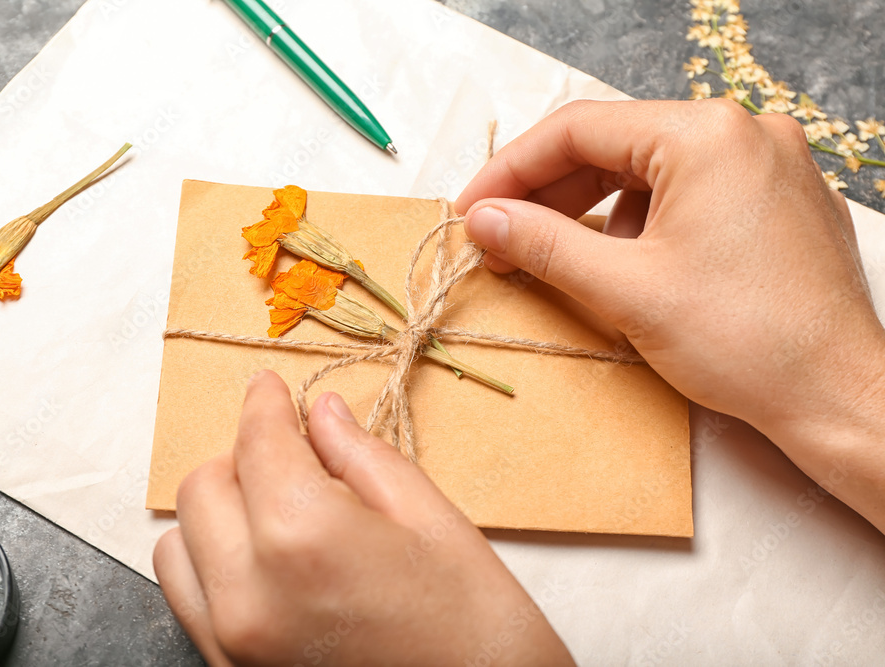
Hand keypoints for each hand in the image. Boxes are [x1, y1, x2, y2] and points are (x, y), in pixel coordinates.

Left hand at [153, 371, 572, 665]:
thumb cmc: (476, 626)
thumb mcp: (431, 521)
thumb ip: (360, 458)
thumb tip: (320, 414)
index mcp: (302, 537)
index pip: (257, 442)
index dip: (264, 403)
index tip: (269, 387)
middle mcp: (248, 593)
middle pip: (204, 486)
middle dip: (244, 457)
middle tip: (292, 452)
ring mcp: (230, 641)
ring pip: (179, 542)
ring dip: (219, 511)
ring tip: (277, 508)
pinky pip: (188, 597)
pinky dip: (212, 561)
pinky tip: (265, 556)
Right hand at [456, 99, 884, 531]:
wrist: (838, 397)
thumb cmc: (746, 342)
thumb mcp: (625, 290)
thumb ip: (543, 243)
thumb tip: (484, 219)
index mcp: (705, 135)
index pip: (578, 130)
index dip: (511, 171)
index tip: (470, 210)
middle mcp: (742, 132)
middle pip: (613, 147)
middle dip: (549, 195)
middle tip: (499, 239)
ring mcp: (767, 164)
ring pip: (648, 172)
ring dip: (591, 211)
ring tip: (553, 258)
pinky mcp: (776, 200)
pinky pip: (687, 193)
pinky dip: (639, 222)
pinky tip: (617, 263)